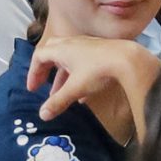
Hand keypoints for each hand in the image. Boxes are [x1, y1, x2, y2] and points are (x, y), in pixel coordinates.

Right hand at [28, 35, 160, 136]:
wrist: (128, 60)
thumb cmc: (98, 71)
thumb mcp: (75, 88)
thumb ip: (58, 102)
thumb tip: (42, 115)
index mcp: (62, 49)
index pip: (39, 56)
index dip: (33, 72)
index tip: (32, 88)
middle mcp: (72, 44)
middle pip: (51, 52)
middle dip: (45, 69)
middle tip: (41, 84)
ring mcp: (86, 47)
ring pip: (67, 59)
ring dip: (61, 76)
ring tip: (60, 94)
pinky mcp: (99, 52)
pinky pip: (81, 62)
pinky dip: (76, 76)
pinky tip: (81, 95)